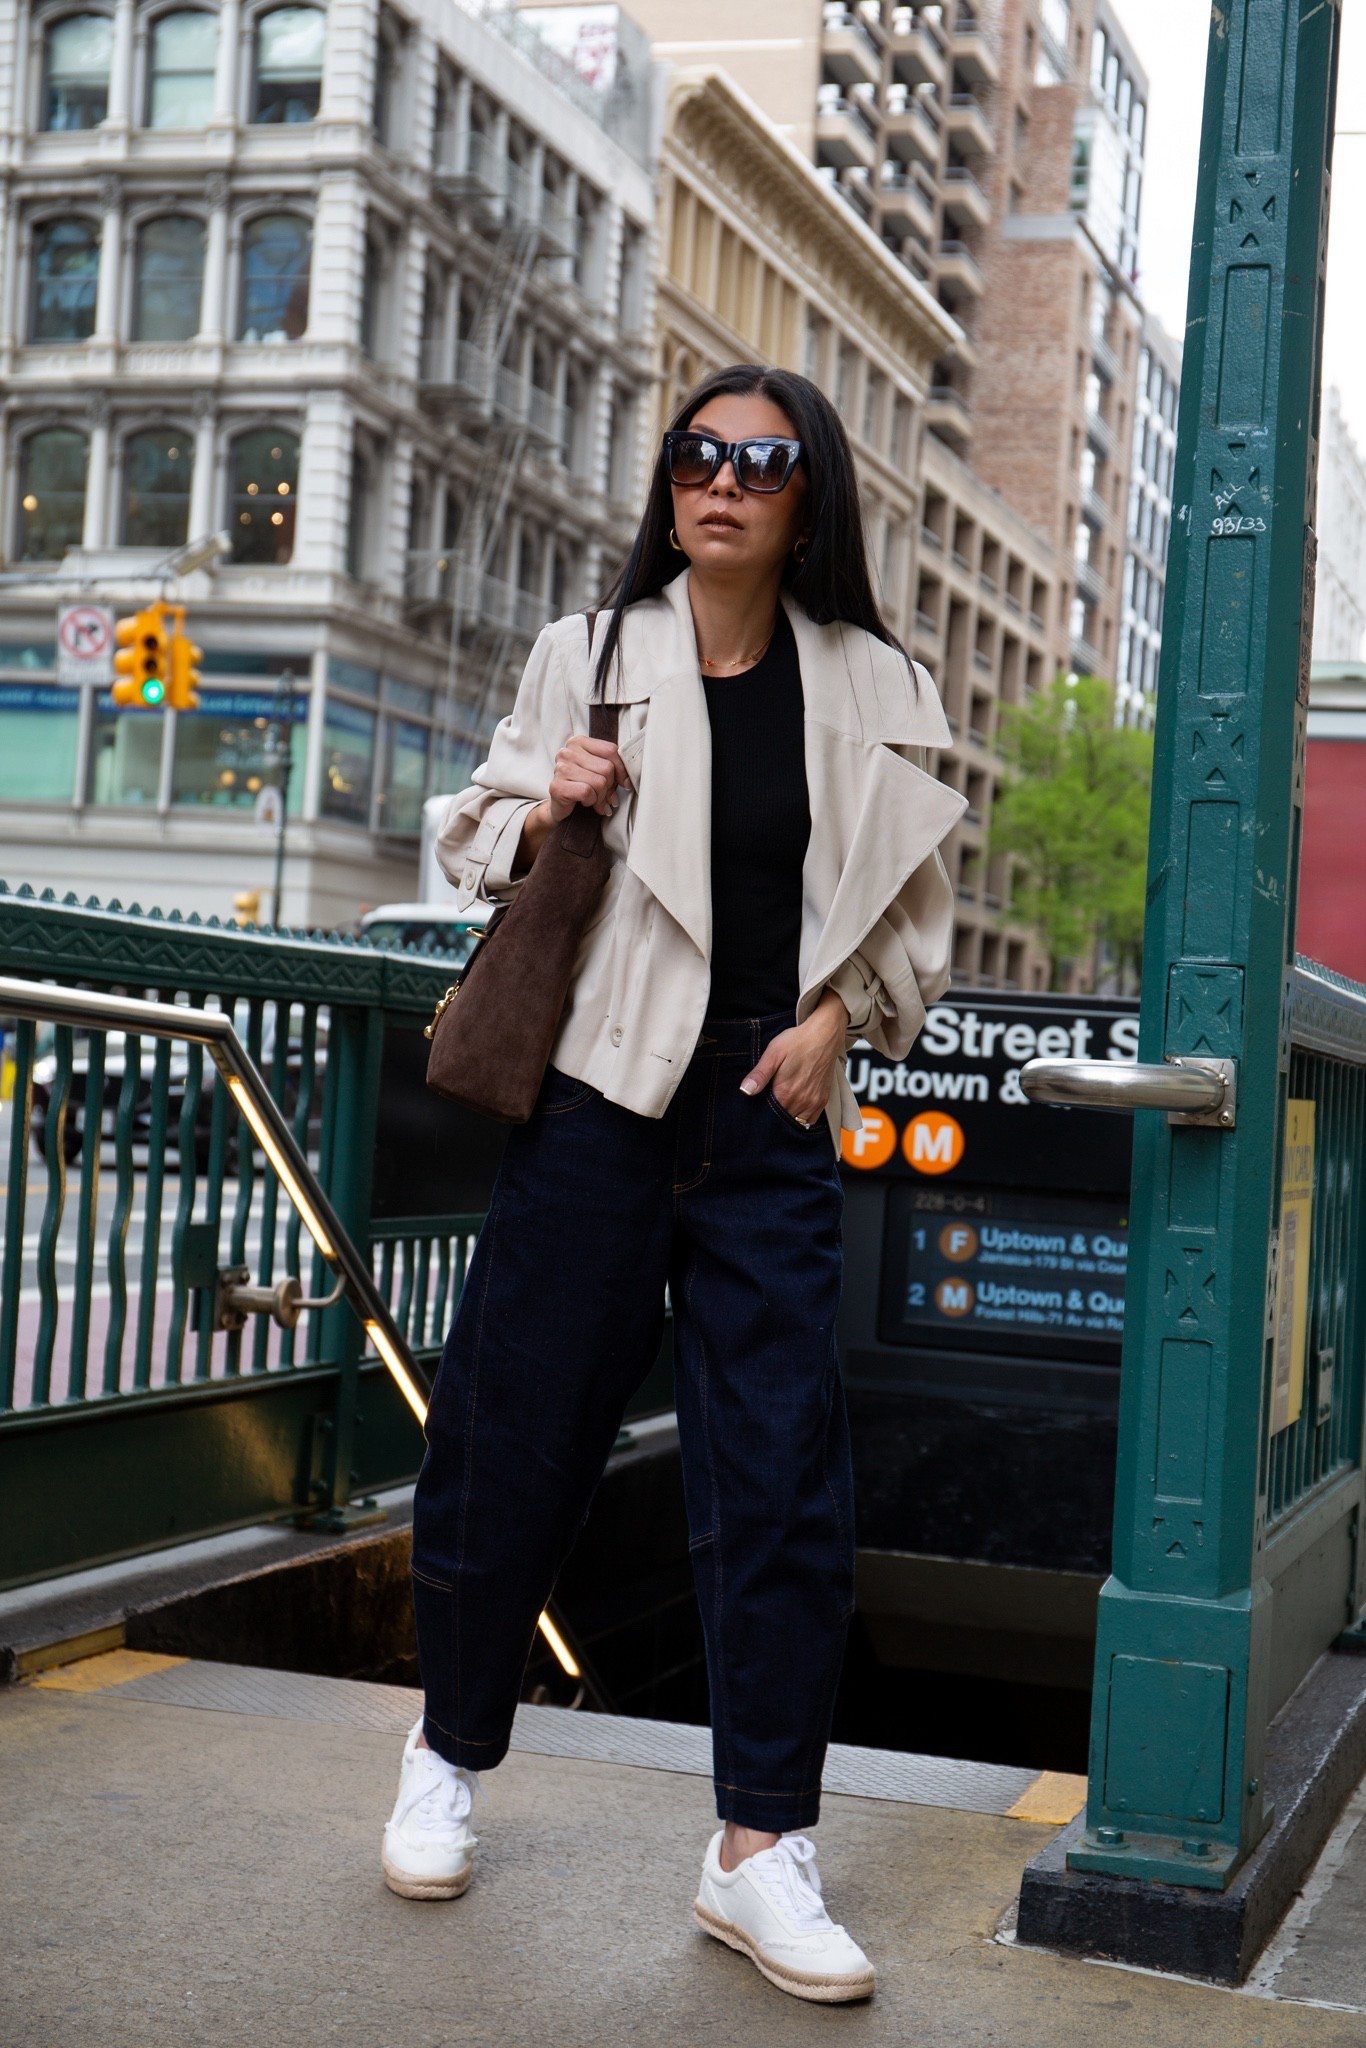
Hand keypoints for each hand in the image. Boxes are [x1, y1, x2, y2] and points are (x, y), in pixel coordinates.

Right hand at [547, 734, 630, 821]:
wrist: (558, 807)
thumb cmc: (580, 787)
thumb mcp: (597, 771)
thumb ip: (611, 766)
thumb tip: (628, 779)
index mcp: (578, 742)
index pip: (611, 750)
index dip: (622, 769)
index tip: (623, 782)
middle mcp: (567, 752)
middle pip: (607, 768)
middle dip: (610, 786)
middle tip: (605, 796)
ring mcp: (560, 768)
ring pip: (599, 782)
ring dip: (601, 797)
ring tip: (595, 800)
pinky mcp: (557, 786)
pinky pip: (587, 792)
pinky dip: (591, 801)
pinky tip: (585, 802)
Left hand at [739, 991, 847, 1125]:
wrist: (824, 1035)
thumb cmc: (798, 1041)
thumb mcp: (773, 1053)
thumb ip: (759, 1074)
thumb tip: (745, 1090)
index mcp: (785, 1092)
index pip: (768, 1115)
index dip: (761, 1112)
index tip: (758, 1105)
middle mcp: (800, 1101)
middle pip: (782, 1120)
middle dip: (774, 1117)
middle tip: (769, 1105)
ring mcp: (813, 1102)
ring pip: (796, 1122)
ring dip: (788, 1118)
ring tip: (782, 1106)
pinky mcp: (823, 1100)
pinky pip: (811, 1120)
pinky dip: (802, 1119)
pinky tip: (795, 1108)